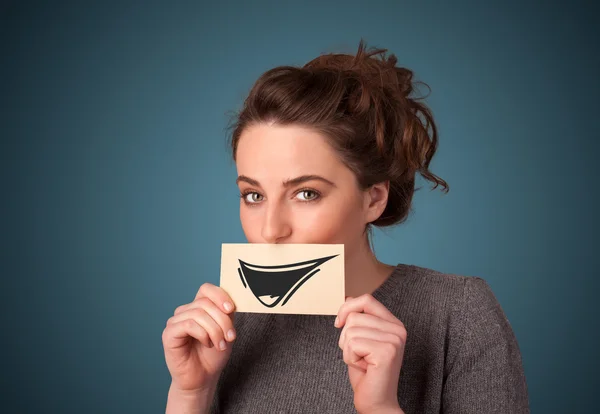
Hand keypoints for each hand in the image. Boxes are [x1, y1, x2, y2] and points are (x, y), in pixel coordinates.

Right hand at [162, 283, 236, 392]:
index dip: (219, 295)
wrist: (203, 378)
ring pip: (198, 314)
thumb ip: (227, 314)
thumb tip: (231, 301)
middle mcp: (185, 311)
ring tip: (220, 344)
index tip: (231, 309)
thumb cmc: (213, 355)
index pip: (206, 289)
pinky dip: (203, 334)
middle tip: (230, 337)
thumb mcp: (226, 330)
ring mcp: (175, 322)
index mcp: (198, 307)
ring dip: (215, 330)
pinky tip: (207, 344)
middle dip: (222, 320)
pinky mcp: (169, 334)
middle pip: (205, 303)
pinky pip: (188, 324)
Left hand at [335, 294, 406, 413]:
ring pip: (351, 330)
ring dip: (348, 350)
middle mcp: (398, 329)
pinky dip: (350, 358)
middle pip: (354, 316)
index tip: (339, 324)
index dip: (347, 308)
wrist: (377, 403)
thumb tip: (349, 299)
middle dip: (346, 338)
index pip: (366, 299)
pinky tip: (364, 368)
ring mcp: (394, 339)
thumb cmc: (367, 374)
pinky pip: (352, 344)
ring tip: (363, 363)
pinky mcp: (387, 351)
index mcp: (393, 324)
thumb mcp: (360, 340)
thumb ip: (359, 319)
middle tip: (360, 356)